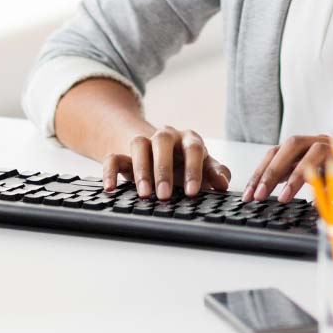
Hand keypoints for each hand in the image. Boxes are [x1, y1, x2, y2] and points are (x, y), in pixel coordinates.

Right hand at [101, 125, 231, 200]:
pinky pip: (113, 157)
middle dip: (163, 169)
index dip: (193, 169)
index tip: (192, 192)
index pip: (193, 148)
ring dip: (140, 169)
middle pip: (162, 142)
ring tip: (144, 194)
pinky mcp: (125, 154)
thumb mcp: (204, 167)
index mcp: (188, 139)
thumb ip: (215, 173)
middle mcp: (166, 137)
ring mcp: (144, 143)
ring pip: (138, 145)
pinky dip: (110, 171)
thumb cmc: (187, 164)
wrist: (160, 153)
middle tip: (164, 195)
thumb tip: (223, 183)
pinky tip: (110, 188)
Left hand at [242, 134, 332, 203]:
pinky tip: (292, 193)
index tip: (249, 191)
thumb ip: (310, 186)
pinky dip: (301, 176)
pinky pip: (318, 159)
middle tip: (253, 195)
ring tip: (269, 196)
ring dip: (280, 173)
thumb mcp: (330, 187)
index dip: (262, 170)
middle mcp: (322, 141)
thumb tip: (281, 196)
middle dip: (265, 171)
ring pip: (297, 148)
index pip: (281, 153)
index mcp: (315, 148)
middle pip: (284, 147)